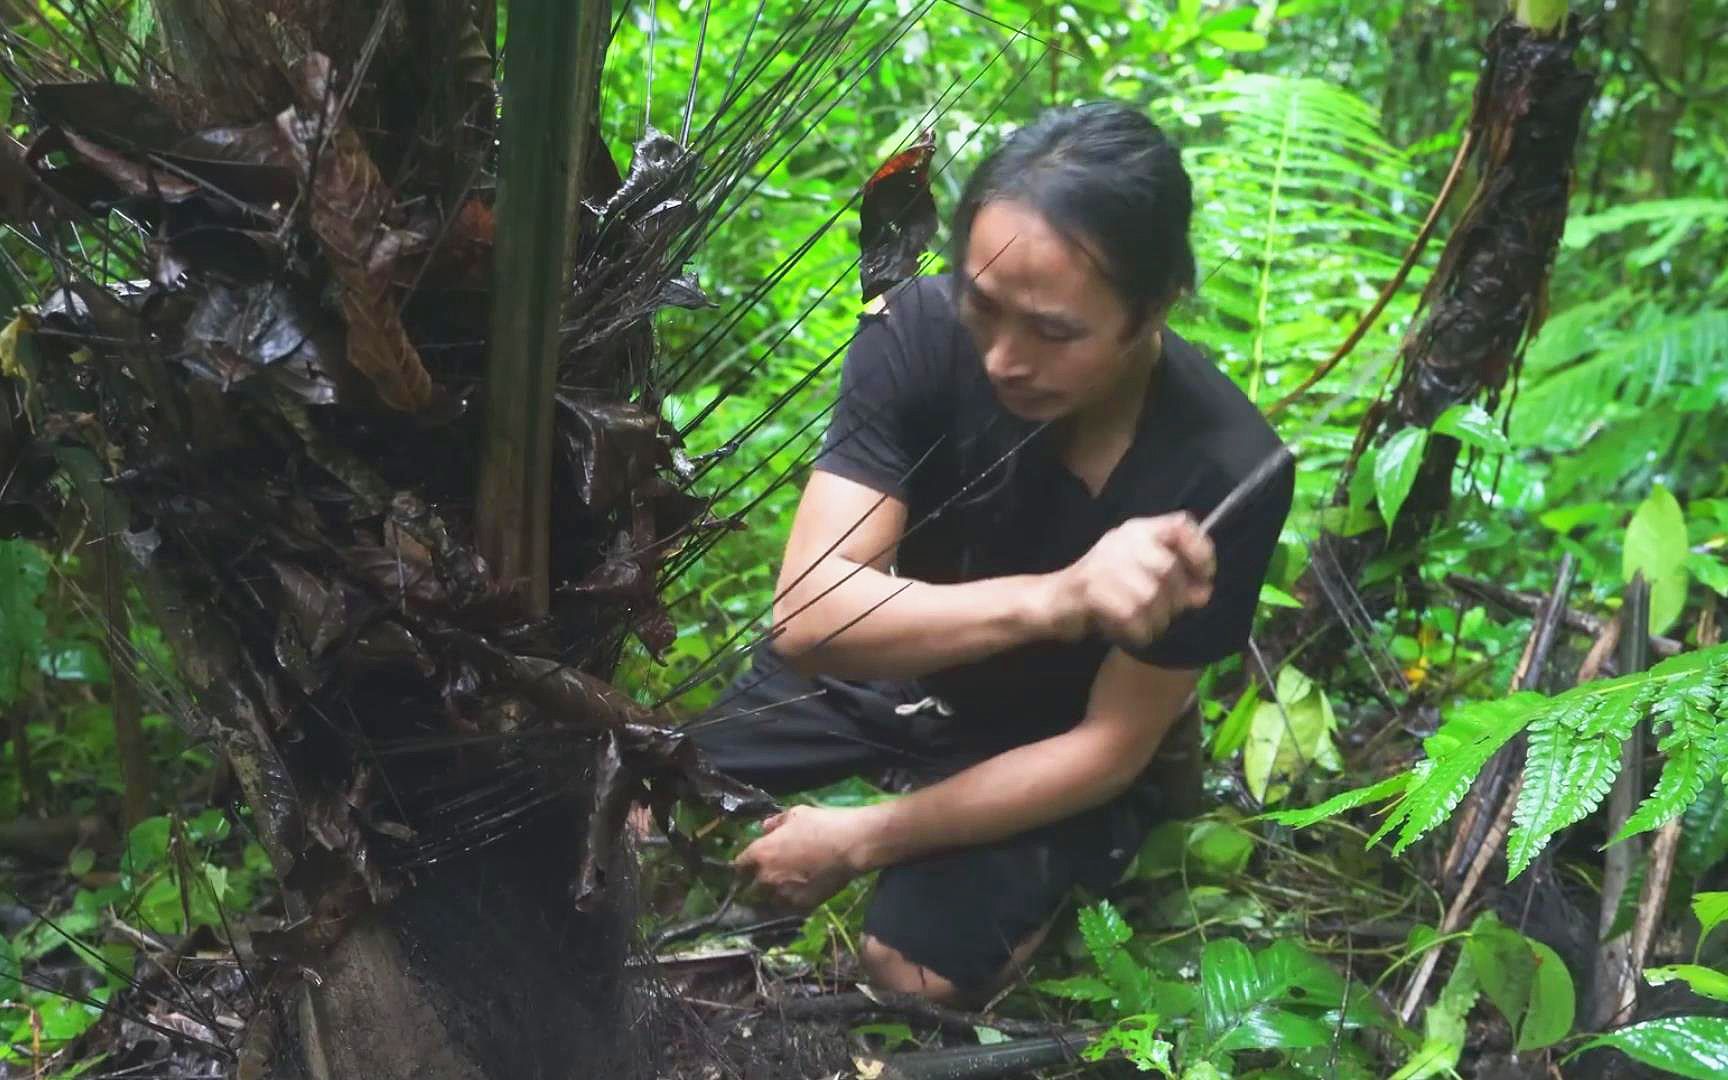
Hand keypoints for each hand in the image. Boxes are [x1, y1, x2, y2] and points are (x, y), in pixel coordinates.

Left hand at [733, 804, 876, 909]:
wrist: (850, 846)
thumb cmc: (821, 824)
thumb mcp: (796, 814)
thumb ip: (776, 822)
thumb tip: (765, 827)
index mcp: (760, 853)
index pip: (739, 865)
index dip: (744, 865)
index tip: (749, 865)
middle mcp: (766, 877)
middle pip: (750, 888)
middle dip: (756, 883)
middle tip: (767, 878)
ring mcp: (783, 894)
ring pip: (768, 902)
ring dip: (772, 897)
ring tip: (783, 891)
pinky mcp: (801, 906)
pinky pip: (788, 909)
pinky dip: (790, 904)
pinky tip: (798, 897)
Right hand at [1043, 513, 1215, 648]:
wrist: (1055, 601)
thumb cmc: (1105, 589)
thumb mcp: (1141, 573)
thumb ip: (1174, 580)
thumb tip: (1202, 594)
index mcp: (1138, 530)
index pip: (1181, 525)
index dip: (1201, 551)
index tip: (1205, 577)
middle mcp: (1122, 540)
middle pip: (1168, 569)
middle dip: (1175, 599)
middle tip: (1165, 613)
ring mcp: (1105, 563)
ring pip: (1150, 596)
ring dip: (1155, 619)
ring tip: (1145, 624)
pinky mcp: (1091, 589)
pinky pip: (1131, 615)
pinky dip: (1138, 632)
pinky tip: (1131, 632)